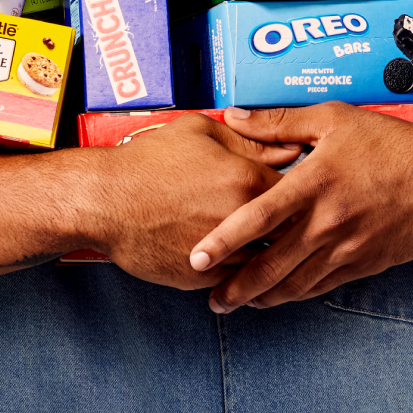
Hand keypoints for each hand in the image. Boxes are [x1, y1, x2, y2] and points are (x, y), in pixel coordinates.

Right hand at [83, 113, 299, 290]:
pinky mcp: (202, 277)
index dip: (305, 194)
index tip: (306, 194)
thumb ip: (251, 141)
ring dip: (272, 255)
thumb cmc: (148, 161)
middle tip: (300, 225)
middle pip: (291, 232)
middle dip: (296, 229)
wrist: (105, 200)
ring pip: (267, 262)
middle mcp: (241, 220)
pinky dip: (245, 274)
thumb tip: (290, 150)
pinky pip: (238, 280)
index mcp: (247, 180)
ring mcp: (223, 253)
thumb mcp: (201, 132)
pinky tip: (244, 263)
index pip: (300, 193)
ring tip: (278, 249)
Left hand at [190, 103, 412, 311]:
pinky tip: (279, 296)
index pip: (258, 219)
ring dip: (262, 298)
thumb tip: (233, 115)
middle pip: (270, 265)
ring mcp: (347, 247)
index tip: (197, 257)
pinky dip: (296, 294)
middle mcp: (327, 221)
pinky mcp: (364, 263)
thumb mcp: (333, 119)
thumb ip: (279, 122)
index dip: (224, 241)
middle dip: (235, 288)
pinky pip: (322, 286)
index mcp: (313, 183)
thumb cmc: (389, 142)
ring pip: (295, 284)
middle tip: (210, 299)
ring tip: (236, 304)